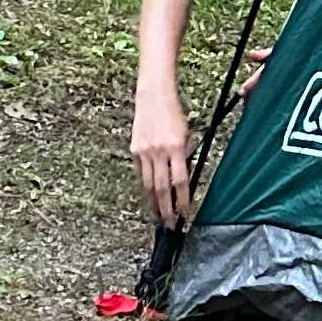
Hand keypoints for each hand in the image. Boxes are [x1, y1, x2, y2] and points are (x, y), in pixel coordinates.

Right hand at [132, 88, 193, 231]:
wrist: (154, 95)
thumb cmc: (174, 113)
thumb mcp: (187, 135)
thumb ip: (184, 158)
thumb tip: (182, 181)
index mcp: (176, 147)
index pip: (180, 182)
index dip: (182, 201)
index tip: (184, 214)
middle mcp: (159, 150)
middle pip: (162, 188)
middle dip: (166, 209)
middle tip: (169, 224)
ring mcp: (145, 150)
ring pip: (148, 184)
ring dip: (154, 203)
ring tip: (158, 216)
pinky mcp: (135, 149)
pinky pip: (141, 172)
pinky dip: (145, 186)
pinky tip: (149, 196)